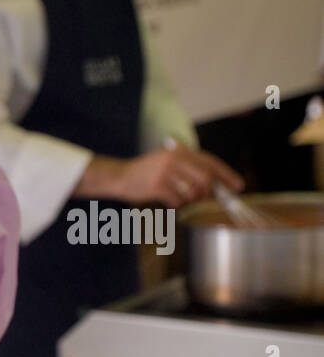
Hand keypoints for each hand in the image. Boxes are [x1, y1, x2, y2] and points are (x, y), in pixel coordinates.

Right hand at [76, 145, 243, 207]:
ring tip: (185, 202)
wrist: (119, 177)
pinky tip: (172, 205)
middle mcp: (175, 159)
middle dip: (209, 193)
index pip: (210, 162)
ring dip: (192, 201)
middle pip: (205, 178)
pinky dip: (177, 206)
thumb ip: (188, 168)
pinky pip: (177, 200)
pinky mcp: (157, 185)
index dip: (226, 175)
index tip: (238, 186)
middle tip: (207, 201)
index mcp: (180, 151)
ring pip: (192, 191)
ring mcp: (165, 172)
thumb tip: (213, 185)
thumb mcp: (167, 163)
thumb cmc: (145, 174)